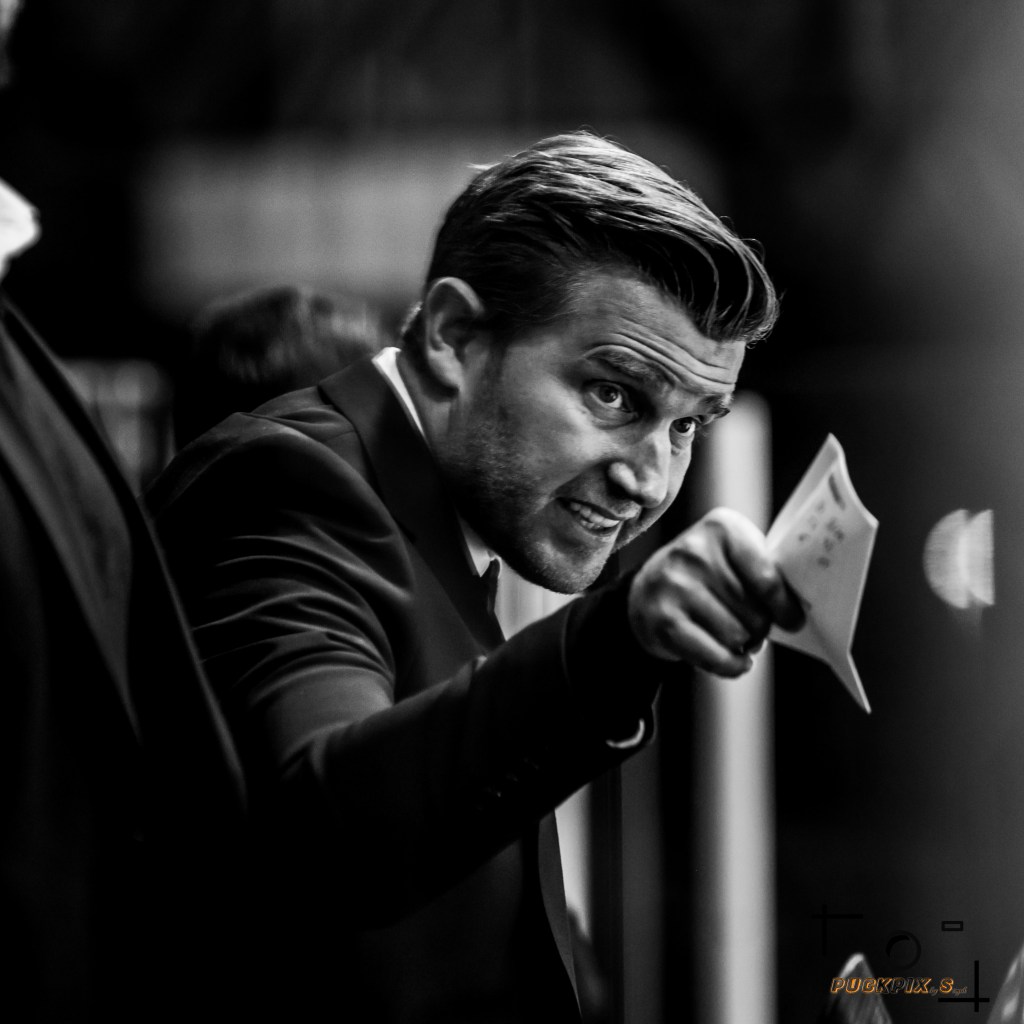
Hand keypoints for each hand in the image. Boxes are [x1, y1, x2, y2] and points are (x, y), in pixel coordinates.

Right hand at [627, 506, 804, 675]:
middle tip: (751, 627)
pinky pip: (715, 657)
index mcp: (721, 528)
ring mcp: (675, 586)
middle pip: (755, 612)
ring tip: (734, 635)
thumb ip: (766, 571)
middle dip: (760, 628)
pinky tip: (732, 658)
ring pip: (737, 636)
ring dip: (743, 645)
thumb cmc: (706, 576)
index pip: (768, 578)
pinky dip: (731, 665)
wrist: (646, 592)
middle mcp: (694, 552)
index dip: (786, 607)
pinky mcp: (663, 621)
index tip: (793, 621)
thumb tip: (797, 612)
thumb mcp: (734, 556)